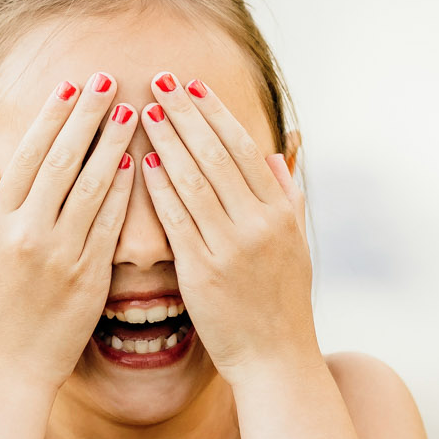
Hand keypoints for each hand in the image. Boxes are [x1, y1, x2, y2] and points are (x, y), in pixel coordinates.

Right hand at [0, 73, 137, 388]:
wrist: (11, 368)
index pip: (28, 156)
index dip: (51, 118)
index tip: (68, 86)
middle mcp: (27, 233)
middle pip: (63, 160)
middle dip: (86, 115)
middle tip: (106, 79)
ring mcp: (60, 254)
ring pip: (92, 185)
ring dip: (112, 142)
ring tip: (131, 108)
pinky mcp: (89, 277)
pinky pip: (110, 223)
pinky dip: (125, 190)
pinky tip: (138, 161)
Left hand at [136, 73, 317, 381]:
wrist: (276, 358)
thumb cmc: (282, 302)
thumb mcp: (297, 244)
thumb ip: (288, 197)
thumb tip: (280, 154)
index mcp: (281, 212)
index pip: (243, 148)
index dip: (215, 113)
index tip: (191, 85)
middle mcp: (260, 224)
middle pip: (216, 154)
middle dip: (186, 113)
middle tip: (158, 80)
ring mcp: (232, 247)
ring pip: (194, 180)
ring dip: (167, 140)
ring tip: (143, 110)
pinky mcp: (205, 272)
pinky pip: (179, 220)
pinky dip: (160, 188)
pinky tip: (141, 162)